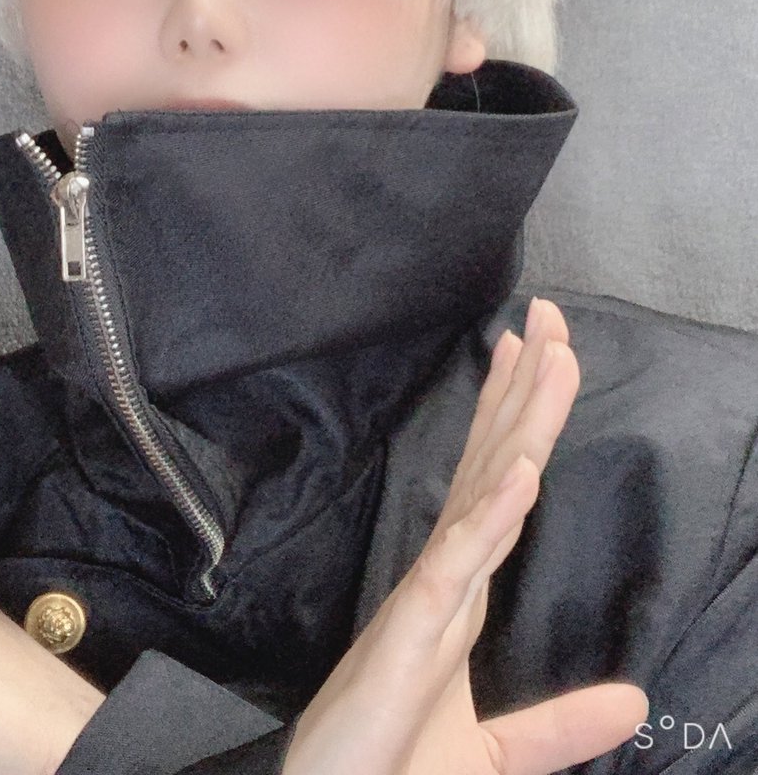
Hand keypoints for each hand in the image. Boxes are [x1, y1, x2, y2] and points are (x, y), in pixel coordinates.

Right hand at [282, 298, 647, 774]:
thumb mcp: (495, 753)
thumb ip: (559, 725)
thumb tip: (635, 701)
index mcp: (461, 595)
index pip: (497, 484)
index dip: (516, 416)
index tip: (534, 353)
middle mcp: (445, 581)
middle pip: (493, 465)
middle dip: (523, 388)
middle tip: (546, 314)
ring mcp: (427, 604)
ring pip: (482, 497)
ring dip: (519, 426)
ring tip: (547, 357)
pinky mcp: (410, 641)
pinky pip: (456, 569)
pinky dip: (490, 519)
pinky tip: (522, 475)